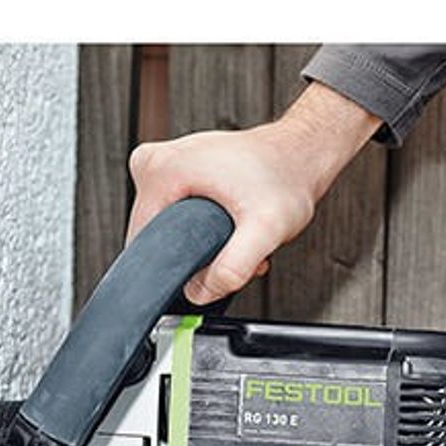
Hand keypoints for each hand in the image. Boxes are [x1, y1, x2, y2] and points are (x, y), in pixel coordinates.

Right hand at [127, 82, 380, 304]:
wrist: (300, 153)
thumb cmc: (285, 178)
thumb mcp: (265, 229)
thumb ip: (234, 266)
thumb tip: (202, 292)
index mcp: (158, 171)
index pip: (144, 246)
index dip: (179, 268)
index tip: (214, 263)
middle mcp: (152, 162)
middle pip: (158, 239)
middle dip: (196, 255)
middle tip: (234, 244)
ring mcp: (162, 163)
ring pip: (169, 230)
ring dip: (202, 244)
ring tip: (237, 231)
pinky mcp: (175, 169)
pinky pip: (177, 215)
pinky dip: (203, 228)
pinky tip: (231, 224)